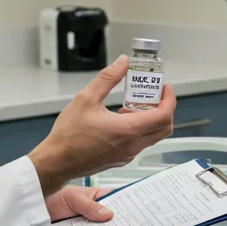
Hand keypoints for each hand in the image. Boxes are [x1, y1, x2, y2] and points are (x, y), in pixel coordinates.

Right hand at [27, 55, 176, 193]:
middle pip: (164, 128)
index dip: (169, 99)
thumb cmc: (69, 135)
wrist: (57, 162)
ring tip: (131, 105)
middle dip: (164, 108)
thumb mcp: (86, 98)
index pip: (164, 115)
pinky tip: (120, 118)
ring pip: (153, 136)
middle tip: (153, 95)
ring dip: (150, 119)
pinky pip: (140, 143)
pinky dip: (139, 129)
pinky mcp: (121, 159)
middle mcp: (132, 145)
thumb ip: (108, 78)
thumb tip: (123, 63)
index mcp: (128, 130)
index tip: (165, 88)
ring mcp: (128, 155)